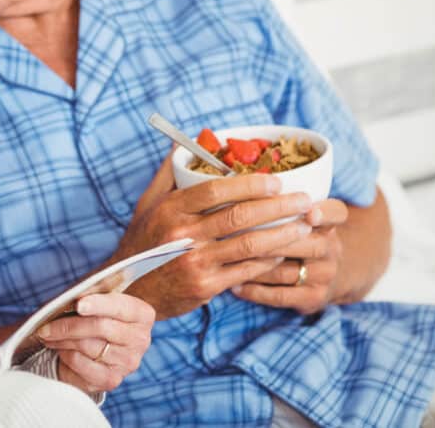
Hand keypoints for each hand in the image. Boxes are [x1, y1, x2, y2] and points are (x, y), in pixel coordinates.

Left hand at [36, 293, 154, 392]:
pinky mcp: (112, 379)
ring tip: (48, 334)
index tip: (77, 303)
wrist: (106, 345)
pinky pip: (81, 364)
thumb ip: (91, 296)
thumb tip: (70, 297)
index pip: (119, 306)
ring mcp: (128, 362)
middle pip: (99, 327)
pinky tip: (59, 348)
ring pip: (86, 346)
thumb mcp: (101, 302)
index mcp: (142, 315)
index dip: (98, 304)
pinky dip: (66, 354)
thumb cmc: (100, 316)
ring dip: (61, 339)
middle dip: (68, 325)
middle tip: (46, 324)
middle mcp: (140, 340)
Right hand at [113, 158, 314, 319]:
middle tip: (304, 200)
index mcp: (170, 209)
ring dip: (282, 234)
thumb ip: (167, 173)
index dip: (250, 183)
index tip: (276, 180)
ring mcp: (195, 262)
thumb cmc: (142, 242)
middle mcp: (182, 235)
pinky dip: (269, 260)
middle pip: (239, 216)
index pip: (215, 190)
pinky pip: (246, 270)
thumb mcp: (148, 204)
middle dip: (278, 206)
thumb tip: (182, 144)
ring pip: (249, 245)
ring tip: (305, 225)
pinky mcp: (205, 287)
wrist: (129, 290)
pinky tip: (284, 251)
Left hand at [232, 198, 348, 313]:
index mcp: (328, 223)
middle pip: (303, 242)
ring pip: (284, 270)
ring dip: (252, 265)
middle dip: (266, 238)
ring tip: (224, 261)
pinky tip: (235, 286)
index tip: (310, 212)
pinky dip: (256, 291)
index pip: (336, 212)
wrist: (327, 274)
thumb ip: (280, 203)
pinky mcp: (313, 298)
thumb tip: (238, 184)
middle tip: (234, 234)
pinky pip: (281, 296)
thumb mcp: (301, 217)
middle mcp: (331, 248)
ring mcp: (324, 275)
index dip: (325, 213)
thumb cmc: (299, 236)